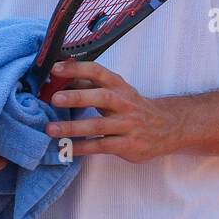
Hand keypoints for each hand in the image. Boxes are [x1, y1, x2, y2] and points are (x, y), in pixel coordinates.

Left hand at [41, 60, 181, 163]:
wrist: (167, 127)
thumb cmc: (132, 107)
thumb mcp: (116, 92)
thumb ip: (90, 86)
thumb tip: (60, 79)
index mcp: (119, 86)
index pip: (98, 72)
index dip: (77, 69)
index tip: (55, 69)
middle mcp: (124, 103)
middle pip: (101, 97)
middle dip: (77, 97)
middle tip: (54, 98)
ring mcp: (127, 125)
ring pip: (99, 125)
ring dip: (73, 127)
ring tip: (51, 129)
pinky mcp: (127, 144)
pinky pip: (101, 146)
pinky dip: (83, 147)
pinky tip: (66, 149)